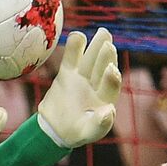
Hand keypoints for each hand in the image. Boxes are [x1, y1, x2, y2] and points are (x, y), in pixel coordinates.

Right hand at [36, 28, 121, 147]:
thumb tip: (110, 111)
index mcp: (105, 99)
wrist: (54, 128)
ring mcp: (82, 77)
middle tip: (108, 45)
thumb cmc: (76, 133)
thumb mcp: (89, 133)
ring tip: (103, 32)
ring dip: (96, 46)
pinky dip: (74, 46)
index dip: (112, 78)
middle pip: (102, 69)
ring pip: (90, 59)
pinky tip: (79, 35)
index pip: (111, 86)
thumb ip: (100, 124)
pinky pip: (72, 57)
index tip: (112, 70)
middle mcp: (96, 85)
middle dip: (106, 57)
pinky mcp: (68, 72)